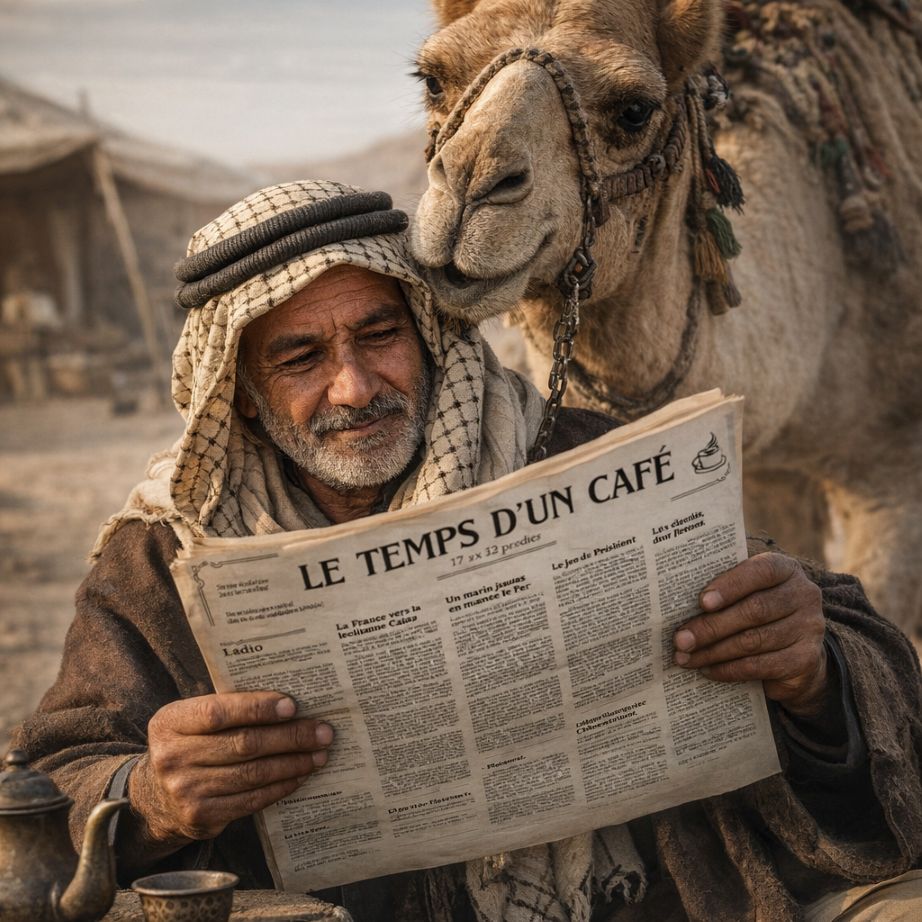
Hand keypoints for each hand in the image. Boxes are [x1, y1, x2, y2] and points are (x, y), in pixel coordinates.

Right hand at [129, 691, 333, 847]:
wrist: (155, 797)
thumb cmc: (190, 744)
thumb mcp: (193, 719)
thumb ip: (228, 708)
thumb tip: (289, 704)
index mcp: (170, 722)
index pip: (218, 712)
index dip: (258, 708)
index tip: (293, 706)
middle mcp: (172, 757)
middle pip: (243, 745)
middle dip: (290, 737)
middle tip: (322, 732)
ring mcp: (185, 791)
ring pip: (252, 774)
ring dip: (293, 764)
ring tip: (319, 754)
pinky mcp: (201, 817)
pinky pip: (251, 800)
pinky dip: (281, 787)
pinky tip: (300, 776)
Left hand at [672, 553, 828, 717]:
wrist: (797, 653)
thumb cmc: (757, 612)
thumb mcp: (746, 594)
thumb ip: (723, 590)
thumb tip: (676, 600)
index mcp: (785, 569)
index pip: (760, 571)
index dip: (730, 585)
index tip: (702, 602)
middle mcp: (803, 595)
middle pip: (753, 610)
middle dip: (711, 626)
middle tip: (680, 639)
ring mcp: (809, 628)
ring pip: (753, 641)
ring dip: (714, 652)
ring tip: (686, 658)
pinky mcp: (805, 660)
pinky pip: (761, 666)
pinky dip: (729, 670)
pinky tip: (707, 670)